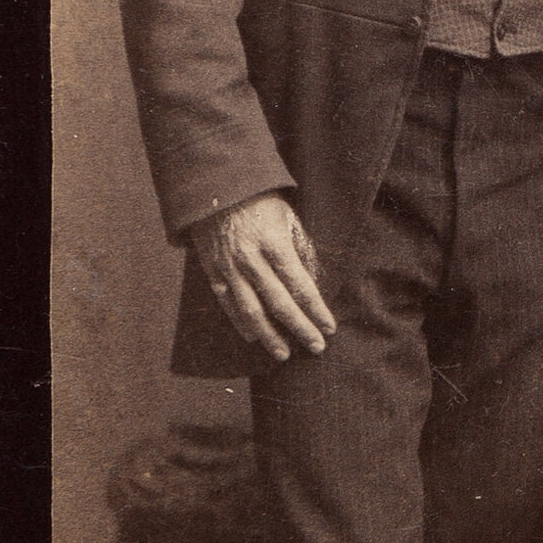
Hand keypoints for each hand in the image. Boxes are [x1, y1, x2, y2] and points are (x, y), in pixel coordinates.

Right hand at [190, 192, 334, 360]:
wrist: (216, 188)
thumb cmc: (260, 201)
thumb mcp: (289, 217)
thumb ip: (302, 249)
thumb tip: (314, 281)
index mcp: (275, 243)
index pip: (301, 285)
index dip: (317, 309)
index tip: (330, 327)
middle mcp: (252, 259)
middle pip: (280, 303)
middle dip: (300, 327)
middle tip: (316, 347)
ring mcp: (230, 267)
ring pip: (251, 310)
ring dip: (269, 335)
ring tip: (283, 354)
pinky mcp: (213, 271)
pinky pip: (227, 303)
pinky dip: (240, 322)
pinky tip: (252, 337)